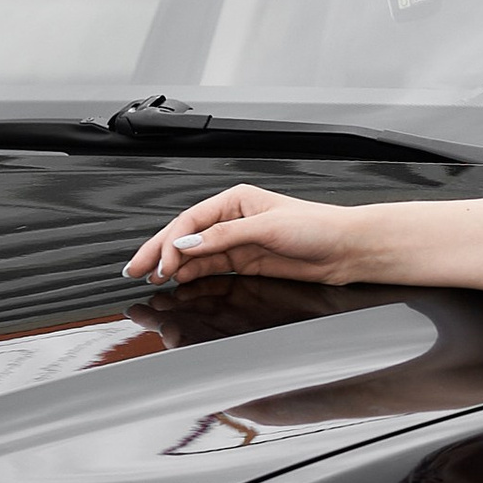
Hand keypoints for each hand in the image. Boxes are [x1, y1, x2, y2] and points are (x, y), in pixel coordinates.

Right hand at [125, 186, 367, 289]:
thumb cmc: (318, 227)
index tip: (160, 263)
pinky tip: (179, 281)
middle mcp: (233, 220)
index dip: (170, 243)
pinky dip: (193, 275)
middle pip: (186, 236)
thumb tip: (188, 244)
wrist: (347, 249)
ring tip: (152, 280)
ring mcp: (239, 242)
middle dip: (159, 253)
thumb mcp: (268, 227)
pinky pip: (212, 268)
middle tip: (135, 270)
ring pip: (195, 255)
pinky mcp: (247, 262)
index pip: (191, 221)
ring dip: (173, 267)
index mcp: (235, 201)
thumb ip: (224, 237)